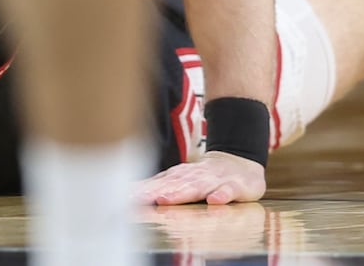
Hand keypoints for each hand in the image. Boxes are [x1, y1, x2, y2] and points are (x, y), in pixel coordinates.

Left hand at [135, 151, 266, 205]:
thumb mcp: (183, 180)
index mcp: (180, 176)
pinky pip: (227, 191)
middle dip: (153, 192)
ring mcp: (214, 181)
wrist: (240, 163)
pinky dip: (221, 195)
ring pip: (196, 187)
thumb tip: (132, 193)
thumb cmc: (206, 176)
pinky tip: (214, 201)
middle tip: (136, 199)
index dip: (141, 190)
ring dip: (180, 194)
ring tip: (164, 200)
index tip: (124, 197)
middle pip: (172, 185)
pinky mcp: (234, 186)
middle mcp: (194, 177)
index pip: (157, 183)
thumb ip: (161, 186)